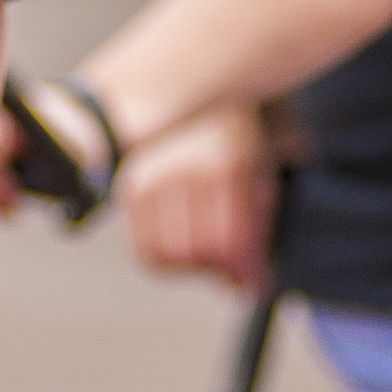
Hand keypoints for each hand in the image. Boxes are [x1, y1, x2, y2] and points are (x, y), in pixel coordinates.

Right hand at [120, 105, 278, 294]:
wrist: (204, 105)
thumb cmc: (242, 147)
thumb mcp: (262, 182)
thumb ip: (256, 232)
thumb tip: (246, 287)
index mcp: (226, 163)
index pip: (230, 238)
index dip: (245, 270)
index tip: (256, 284)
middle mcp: (181, 167)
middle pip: (196, 249)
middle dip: (220, 270)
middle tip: (236, 273)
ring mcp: (149, 174)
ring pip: (165, 252)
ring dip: (193, 268)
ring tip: (211, 261)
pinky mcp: (129, 185)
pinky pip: (142, 246)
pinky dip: (165, 261)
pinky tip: (185, 253)